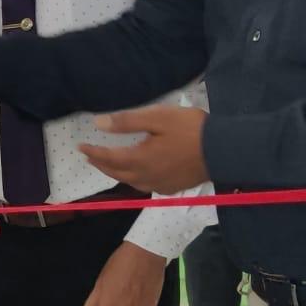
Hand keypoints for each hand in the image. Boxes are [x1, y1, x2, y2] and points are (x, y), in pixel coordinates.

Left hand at [78, 106, 208, 194]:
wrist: (224, 150)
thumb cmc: (191, 129)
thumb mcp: (157, 118)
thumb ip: (127, 122)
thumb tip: (98, 124)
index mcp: (140, 159)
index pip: (108, 157)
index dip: (93, 152)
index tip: (80, 146)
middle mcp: (147, 176)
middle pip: (117, 173)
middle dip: (101, 165)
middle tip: (90, 157)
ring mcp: (161, 184)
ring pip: (130, 182)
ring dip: (115, 174)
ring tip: (107, 165)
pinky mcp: (173, 188)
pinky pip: (146, 186)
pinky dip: (134, 180)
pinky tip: (136, 175)